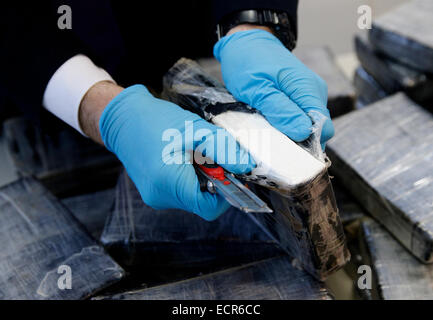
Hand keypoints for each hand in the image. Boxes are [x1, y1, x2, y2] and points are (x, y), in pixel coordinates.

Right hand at [92, 84, 254, 220]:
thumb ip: (224, 150)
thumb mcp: (196, 130)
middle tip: (212, 157)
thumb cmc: (156, 120)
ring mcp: (155, 197)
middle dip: (214, 182)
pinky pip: (181, 192)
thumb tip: (247, 167)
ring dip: (202, 179)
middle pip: (202, 202)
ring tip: (195, 155)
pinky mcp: (154, 192)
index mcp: (169, 183)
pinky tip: (184, 159)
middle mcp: (160, 197)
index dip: (227, 193)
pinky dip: (190, 179)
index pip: (209, 208)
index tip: (232, 174)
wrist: (123, 119)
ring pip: (192, 197)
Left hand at [214, 28, 333, 148]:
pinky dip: (286, 123)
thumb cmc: (248, 62)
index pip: (324, 129)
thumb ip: (280, 111)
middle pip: (317, 130)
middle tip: (271, 139)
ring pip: (307, 125)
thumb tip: (303, 132)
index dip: (308, 145)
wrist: (246, 41)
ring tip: (267, 127)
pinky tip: (271, 120)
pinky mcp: (300, 95)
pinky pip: (300, 116)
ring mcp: (308, 93)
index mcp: (307, 89)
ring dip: (289, 131)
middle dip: (297, 140)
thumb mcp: (257, 89)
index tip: (287, 150)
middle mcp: (314, 92)